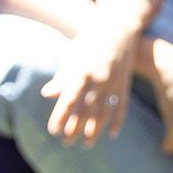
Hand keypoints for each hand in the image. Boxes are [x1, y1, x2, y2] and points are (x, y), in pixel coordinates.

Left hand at [40, 19, 136, 145]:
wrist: (118, 29)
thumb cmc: (88, 43)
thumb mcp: (71, 57)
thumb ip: (61, 77)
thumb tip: (48, 94)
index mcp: (81, 73)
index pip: (68, 101)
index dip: (61, 117)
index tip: (54, 131)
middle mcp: (98, 81)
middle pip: (85, 111)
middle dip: (75, 128)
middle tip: (66, 142)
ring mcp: (114, 84)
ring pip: (104, 113)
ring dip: (95, 130)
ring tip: (87, 143)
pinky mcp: (125, 85)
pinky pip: (121, 108)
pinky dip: (118, 122)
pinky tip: (112, 134)